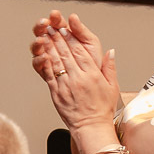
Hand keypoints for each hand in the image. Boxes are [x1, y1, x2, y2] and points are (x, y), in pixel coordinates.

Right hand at [30, 11, 106, 79]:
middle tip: (44, 24)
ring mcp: (48, 57)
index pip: (56, 23)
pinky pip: (37, 64)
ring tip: (41, 40)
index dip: (54, 18)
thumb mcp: (91, 44)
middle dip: (41, 26)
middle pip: (41, 32)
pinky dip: (39, 60)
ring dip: (37, 42)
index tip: (54, 14)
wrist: (94, 87)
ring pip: (36, 47)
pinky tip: (44, 56)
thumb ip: (81, 30)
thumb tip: (73, 16)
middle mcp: (54, 45)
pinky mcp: (45, 70)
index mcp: (66, 36)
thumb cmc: (94, 64)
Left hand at [35, 18, 119, 133]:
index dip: (71, 38)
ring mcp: (66, 85)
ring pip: (56, 61)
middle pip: (66, 53)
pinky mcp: (56, 92)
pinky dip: (44, 63)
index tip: (66, 28)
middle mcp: (78, 78)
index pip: (80, 51)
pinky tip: (41, 54)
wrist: (90, 127)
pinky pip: (49, 75)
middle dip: (58, 38)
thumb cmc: (102, 109)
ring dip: (49, 47)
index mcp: (92, 75)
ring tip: (45, 35)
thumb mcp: (112, 87)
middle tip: (52, 27)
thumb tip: (110, 52)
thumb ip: (109, 68)